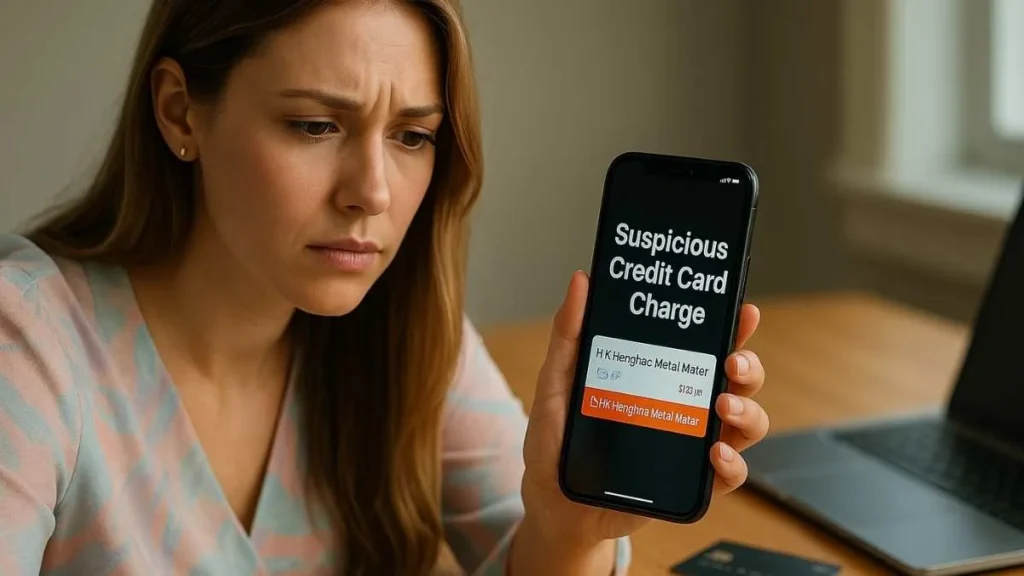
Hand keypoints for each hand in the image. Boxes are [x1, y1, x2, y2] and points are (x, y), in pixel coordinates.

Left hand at [521, 270, 768, 547]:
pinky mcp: (688, 485)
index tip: (745, 312)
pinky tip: (715, 455)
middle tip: (731, 363)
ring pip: (745, 423)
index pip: (704, 346)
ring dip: (747, 412)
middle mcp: (683, 406)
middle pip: (737, 380)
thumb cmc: (556, 441)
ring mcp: (690, 445)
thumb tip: (581, 281)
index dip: (732, 327)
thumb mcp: (557, 383)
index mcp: (659, 376)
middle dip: (748, 367)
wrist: (551, 503)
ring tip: (723, 407)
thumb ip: (568, 334)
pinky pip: (729, 475)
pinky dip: (732, 464)